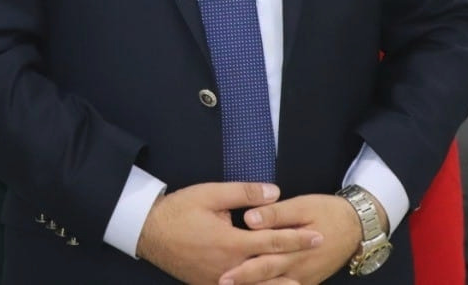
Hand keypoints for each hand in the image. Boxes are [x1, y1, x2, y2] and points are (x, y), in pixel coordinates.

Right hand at [136, 182, 323, 284]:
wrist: (149, 232)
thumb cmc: (180, 210)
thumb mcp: (211, 194)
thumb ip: (244, 193)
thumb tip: (274, 192)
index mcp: (231, 243)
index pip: (272, 242)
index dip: (296, 239)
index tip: (317, 236)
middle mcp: (229, 268)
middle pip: (269, 269)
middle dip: (296, 261)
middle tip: (318, 255)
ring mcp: (218, 281)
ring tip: (300, 283)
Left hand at [219, 194, 365, 284]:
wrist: (356, 227)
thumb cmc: (326, 211)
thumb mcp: (301, 206)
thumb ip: (274, 214)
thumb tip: (248, 218)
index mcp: (294, 250)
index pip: (264, 262)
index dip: (242, 270)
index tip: (222, 274)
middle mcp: (297, 269)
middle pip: (266, 278)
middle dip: (244, 282)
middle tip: (222, 283)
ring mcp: (303, 278)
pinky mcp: (307, 280)